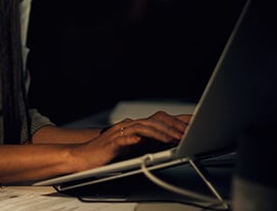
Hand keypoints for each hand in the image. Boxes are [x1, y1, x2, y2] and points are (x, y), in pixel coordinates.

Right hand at [72, 111, 190, 170]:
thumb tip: (169, 141)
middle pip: (154, 121)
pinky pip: (125, 139)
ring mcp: (121, 133)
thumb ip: (148, 142)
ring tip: (172, 138)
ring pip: (144, 128)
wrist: (83, 156)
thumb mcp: (134, 147)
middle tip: (187, 133)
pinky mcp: (112, 142)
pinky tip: (143, 140)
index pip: (160, 121)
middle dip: (172, 127)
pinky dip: (135, 138)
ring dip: (159, 133)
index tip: (193, 125)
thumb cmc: (108, 153)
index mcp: (136, 126)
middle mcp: (130, 126)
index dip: (176, 122)